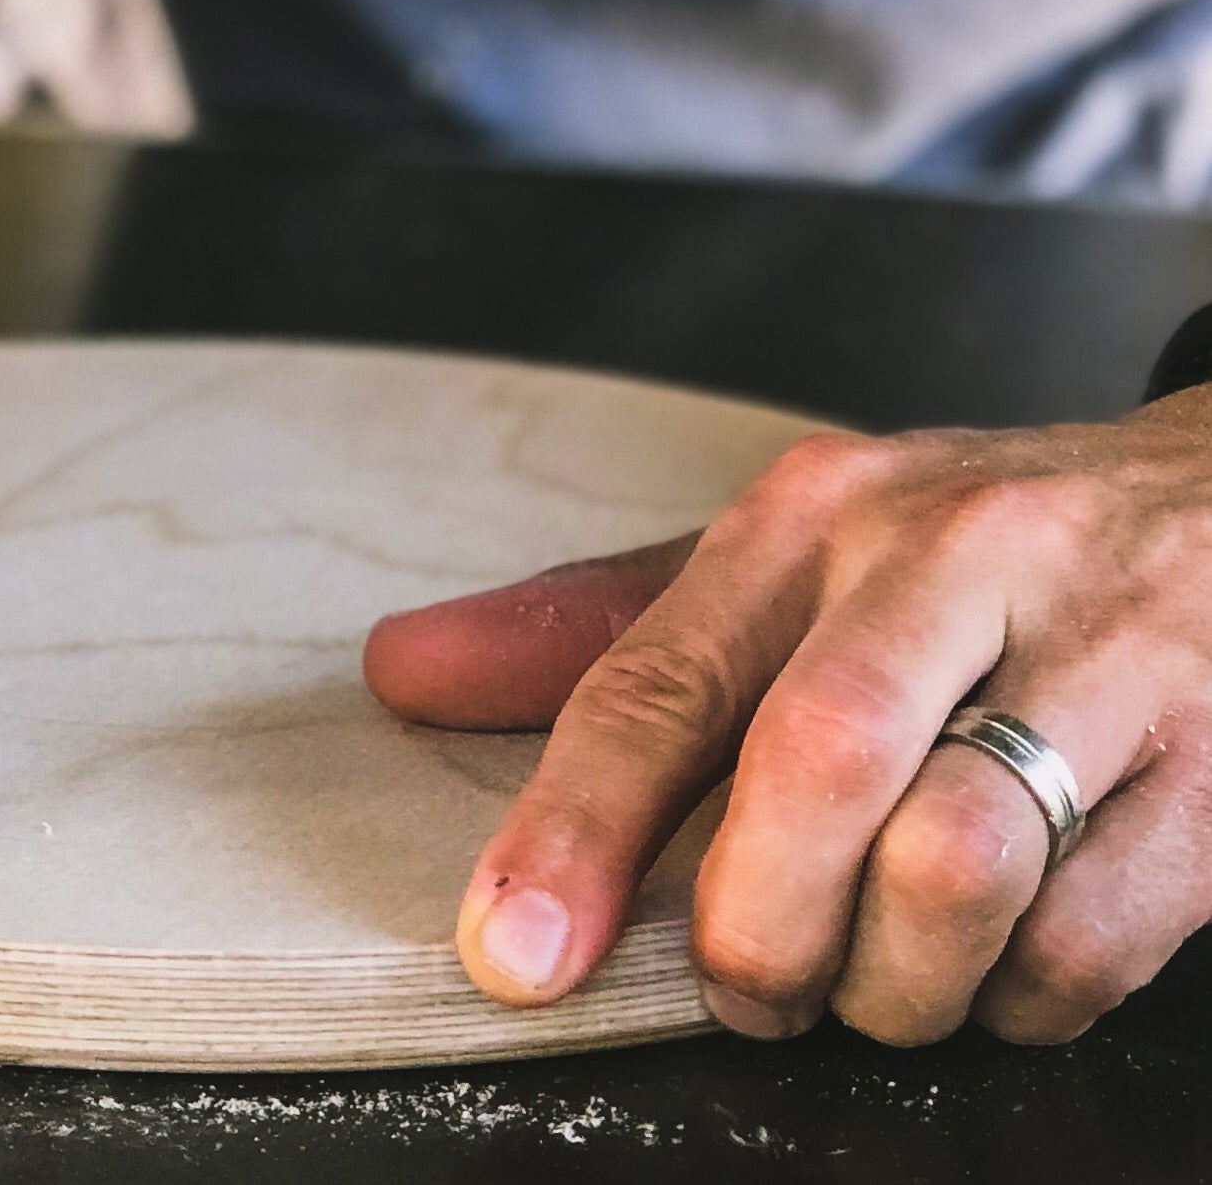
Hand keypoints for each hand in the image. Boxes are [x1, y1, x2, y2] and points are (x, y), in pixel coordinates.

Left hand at [362, 402, 1211, 1046]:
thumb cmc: (969, 553)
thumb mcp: (782, 556)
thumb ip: (601, 629)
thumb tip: (407, 672)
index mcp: (813, 512)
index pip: (656, 673)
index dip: (573, 828)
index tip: (511, 951)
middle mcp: (951, 557)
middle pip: (810, 768)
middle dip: (753, 924)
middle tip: (746, 981)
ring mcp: (1103, 653)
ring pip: (955, 868)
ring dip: (891, 979)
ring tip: (876, 976)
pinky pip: (1090, 940)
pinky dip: (1020, 998)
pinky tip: (1001, 965)